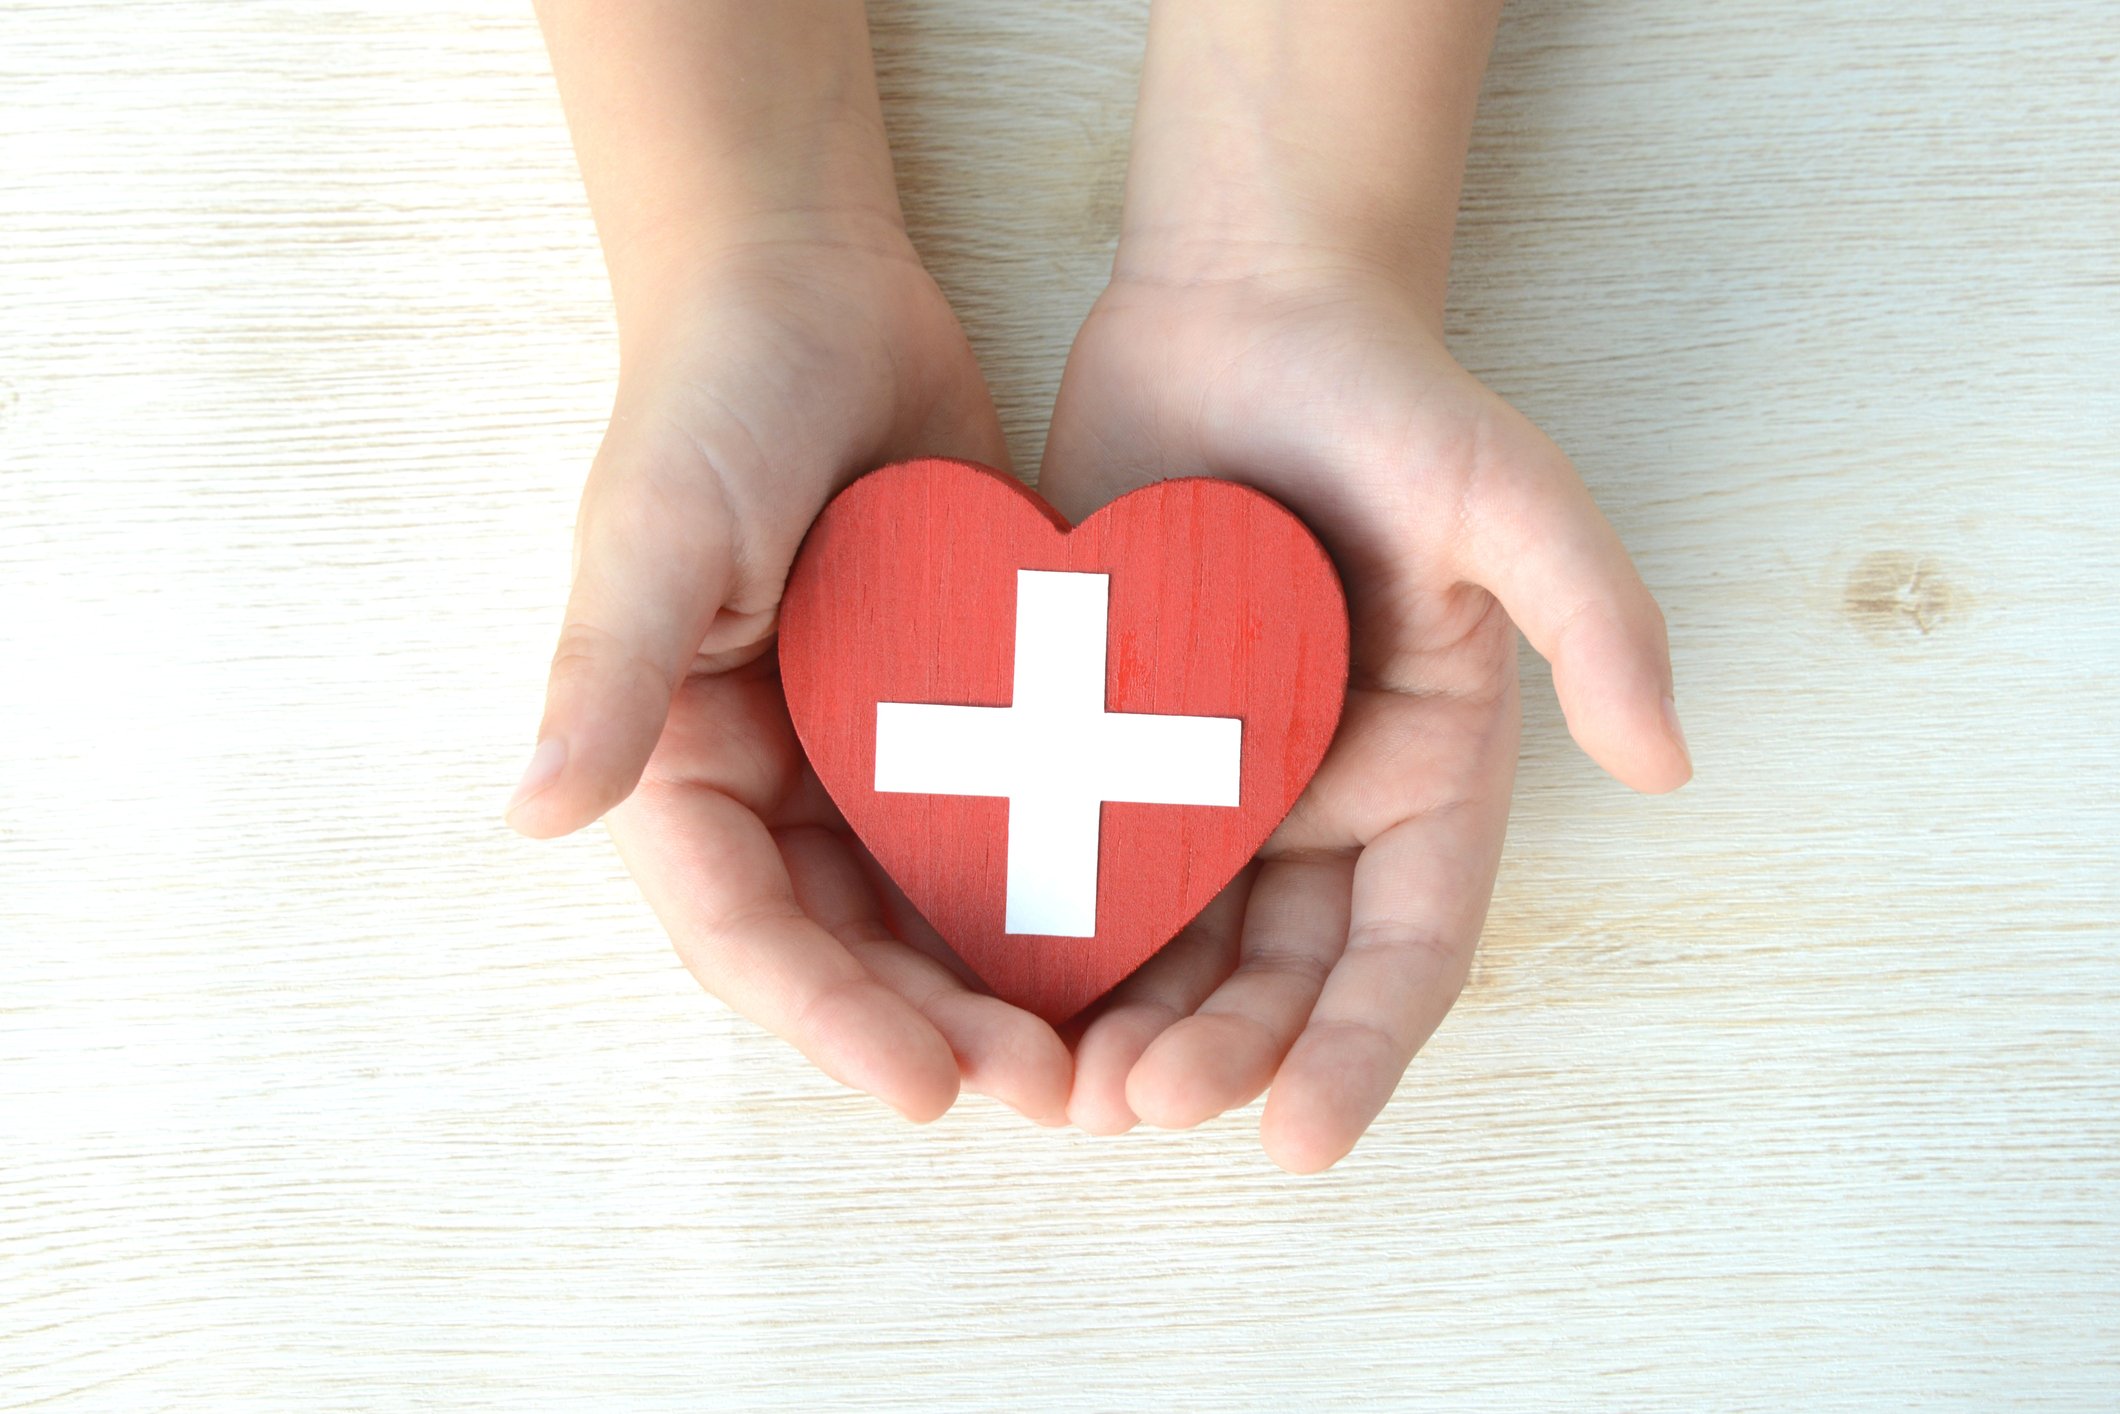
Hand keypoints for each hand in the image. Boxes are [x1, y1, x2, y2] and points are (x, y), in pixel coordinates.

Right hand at [507, 228, 1073, 1125]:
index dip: (828, 1021)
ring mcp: (860, 752)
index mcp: (677, 765)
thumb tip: (533, 813)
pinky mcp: (948, 708)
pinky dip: (1054, 883)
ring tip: (1100, 1051)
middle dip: (938, 1026)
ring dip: (1004, 984)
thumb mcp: (654, 526)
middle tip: (1047, 1087)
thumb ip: (606, 670)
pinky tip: (1139, 933)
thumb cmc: (713, 391)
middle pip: (847, 948)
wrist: (817, 280)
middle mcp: (767, 781)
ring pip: (931, 908)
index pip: (743, 931)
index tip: (930, 1088)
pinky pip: (999, 821)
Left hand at [1041, 257, 1689, 1169]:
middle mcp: (1321, 800)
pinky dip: (1043, 926)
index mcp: (1427, 774)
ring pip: (1171, 940)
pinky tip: (985, 984)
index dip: (1360, 1051)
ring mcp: (1207, 777)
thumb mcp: (1513, 496)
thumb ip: (1597, 617)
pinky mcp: (1104, 734)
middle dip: (1222, 1052)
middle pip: (1275, 972)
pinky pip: (1074, 850)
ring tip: (1066, 1086)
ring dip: (1125, 1022)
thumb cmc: (1390, 396)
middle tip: (1142, 1102)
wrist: (1238, 305)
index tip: (1303, 1142)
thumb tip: (1671, 766)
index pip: (1405, 950)